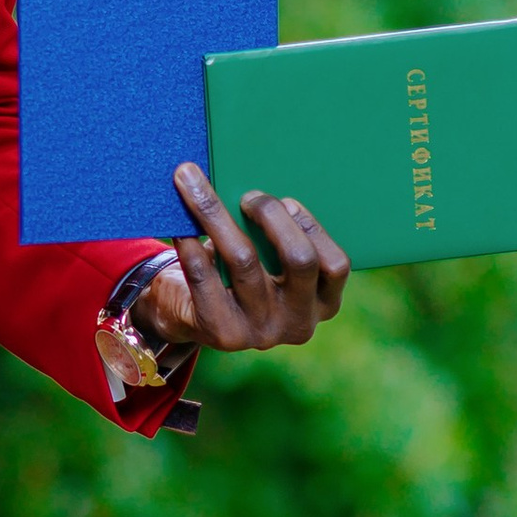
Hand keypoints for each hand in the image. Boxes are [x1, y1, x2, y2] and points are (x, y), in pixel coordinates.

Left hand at [136, 159, 349, 359]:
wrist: (193, 318)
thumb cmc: (242, 276)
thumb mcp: (273, 263)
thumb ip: (279, 235)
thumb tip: (259, 183)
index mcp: (324, 303)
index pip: (335, 265)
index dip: (311, 227)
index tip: (285, 200)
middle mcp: (298, 323)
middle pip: (299, 258)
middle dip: (274, 216)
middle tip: (248, 195)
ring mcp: (261, 332)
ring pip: (244, 260)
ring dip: (217, 214)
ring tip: (194, 185)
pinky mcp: (222, 333)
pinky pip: (205, 277)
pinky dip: (190, 244)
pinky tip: (180, 223)